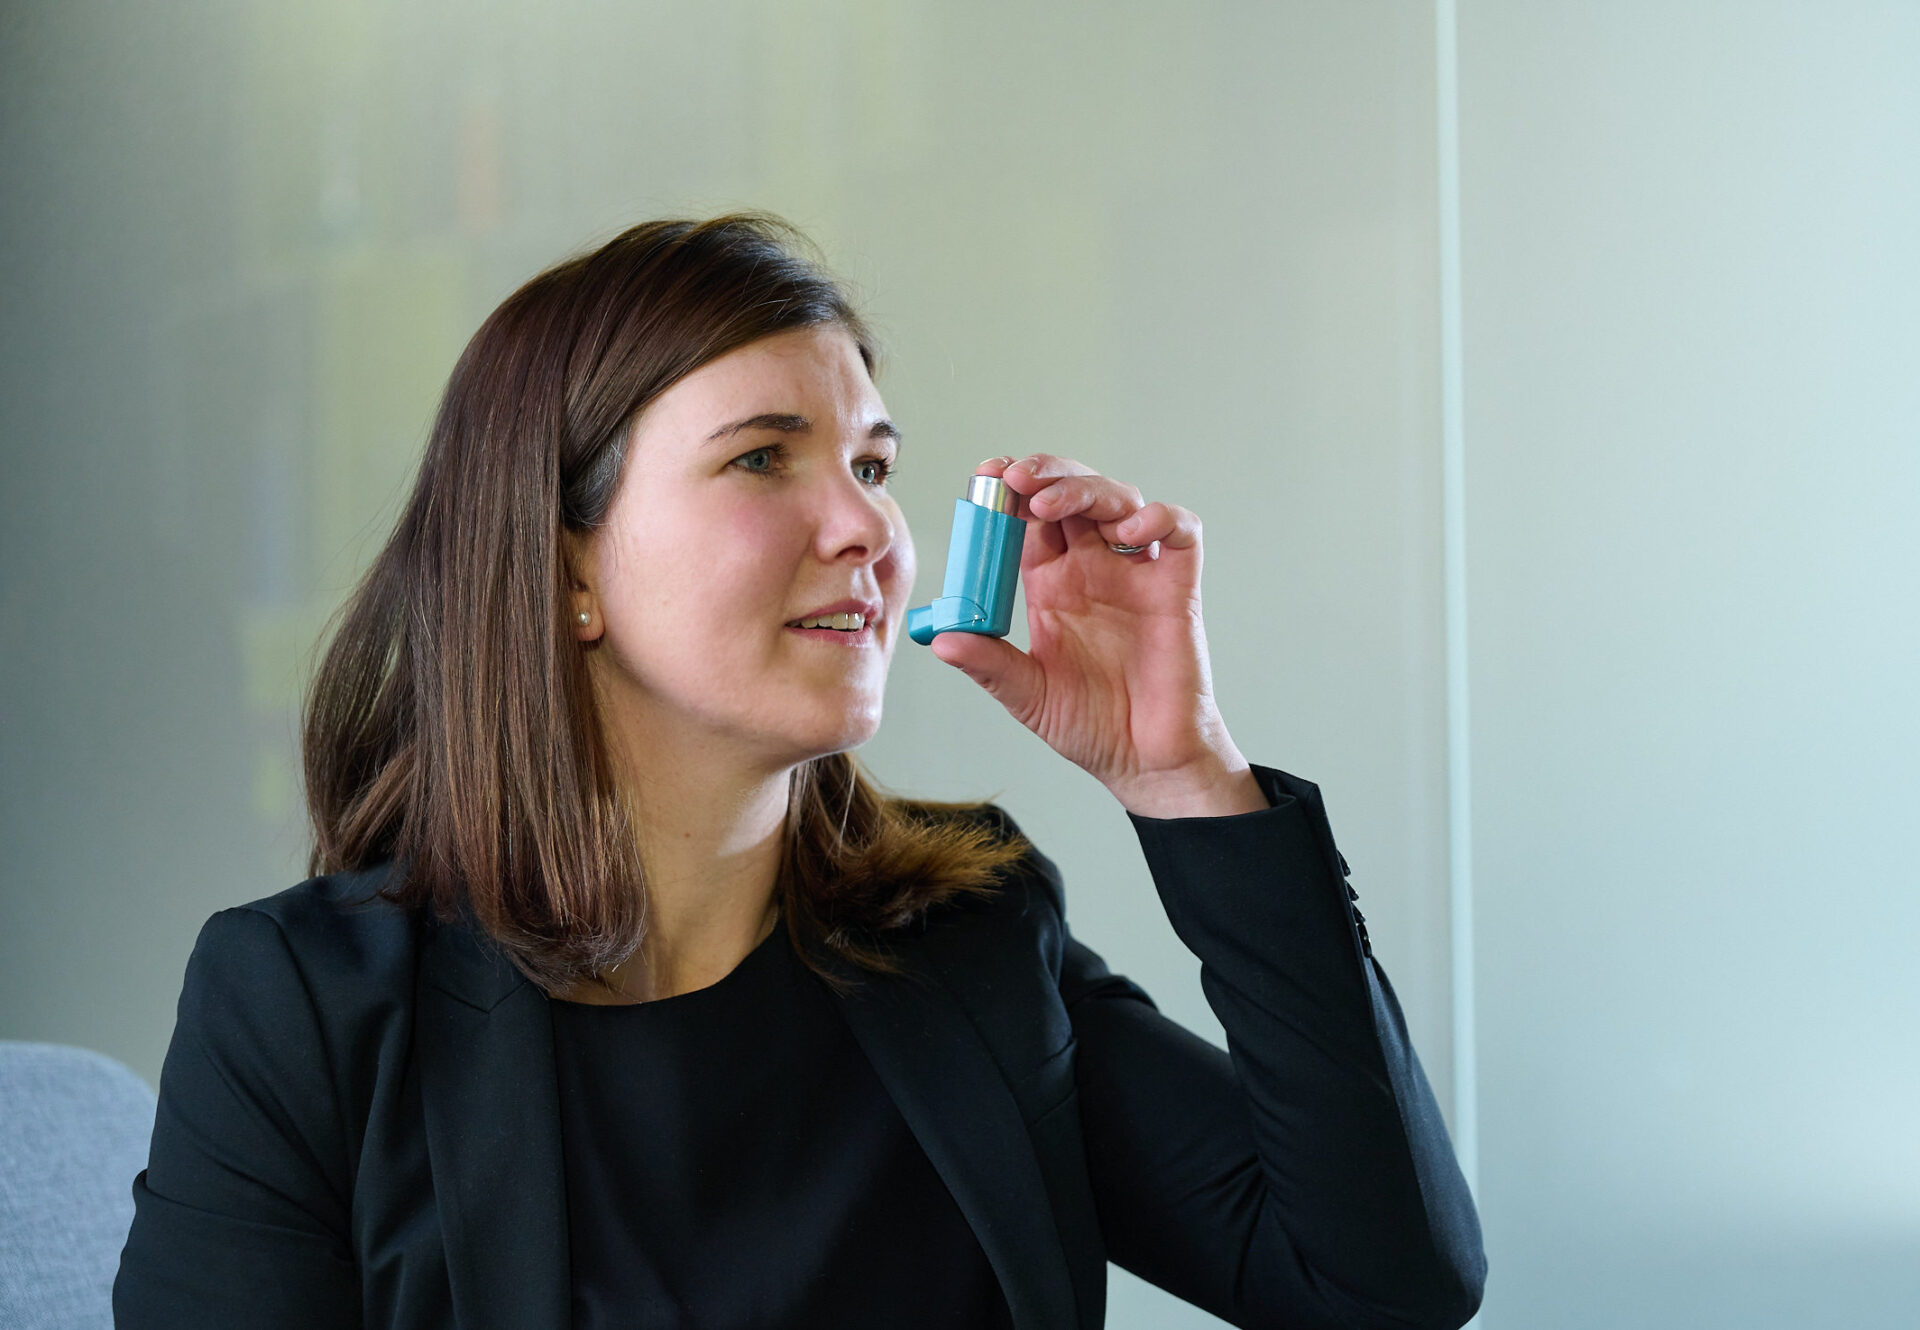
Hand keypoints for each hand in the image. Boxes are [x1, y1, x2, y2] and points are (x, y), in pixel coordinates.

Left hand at [929, 454, 1266, 818]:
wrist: (1145, 762)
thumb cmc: (1091, 726)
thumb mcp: (1027, 695)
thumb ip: (989, 664)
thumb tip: (940, 640)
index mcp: (1052, 583)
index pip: (1029, 519)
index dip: (1010, 493)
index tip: (986, 478)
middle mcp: (1095, 568)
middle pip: (1073, 494)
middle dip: (1045, 474)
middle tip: (1014, 478)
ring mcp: (1137, 574)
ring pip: (1120, 500)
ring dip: (1085, 489)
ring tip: (1049, 502)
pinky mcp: (1177, 587)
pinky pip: (1180, 532)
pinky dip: (1160, 517)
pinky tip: (1130, 528)